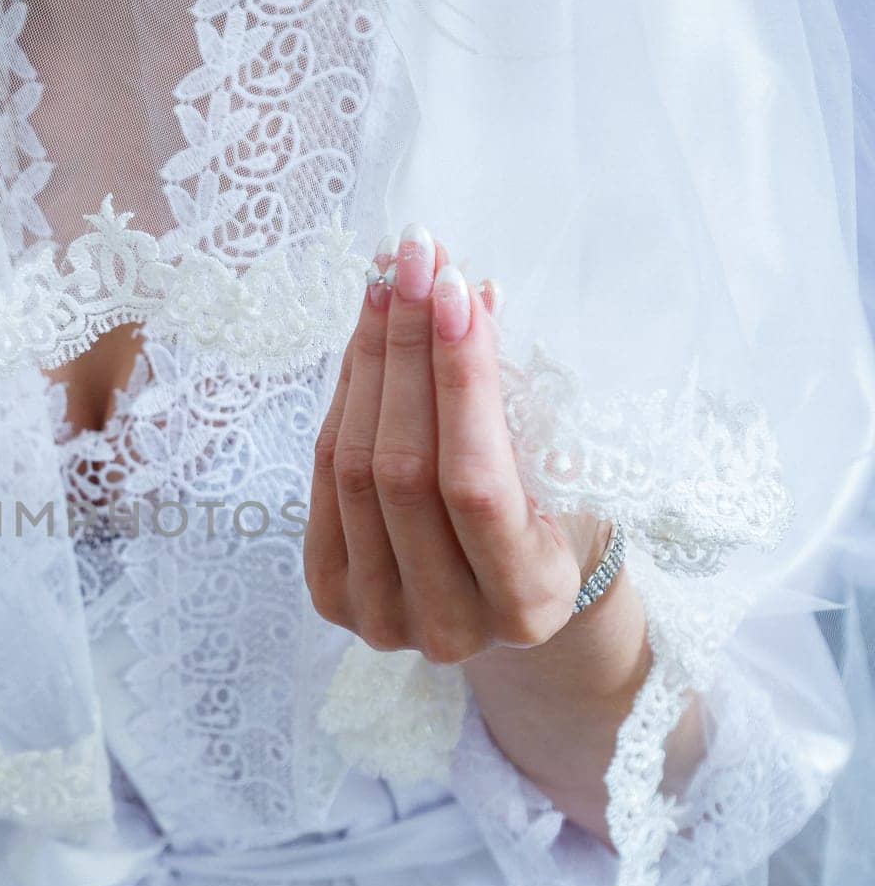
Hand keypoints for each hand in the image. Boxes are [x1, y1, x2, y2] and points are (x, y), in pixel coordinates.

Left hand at [304, 223, 607, 663]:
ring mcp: (380, 617)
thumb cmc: (555, 521)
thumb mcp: (560, 471)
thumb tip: (463, 296)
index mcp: (527, 603)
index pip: (476, 482)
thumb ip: (512, 402)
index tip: (455, 288)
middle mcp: (448, 625)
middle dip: (408, 350)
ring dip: (371, 359)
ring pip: (355, 468)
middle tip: (413, 260)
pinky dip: (346, 399)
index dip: (460, 382)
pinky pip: (326, 480)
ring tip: (389, 281)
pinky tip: (366, 338)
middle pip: (402, 469)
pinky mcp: (333, 595)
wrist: (510, 598)